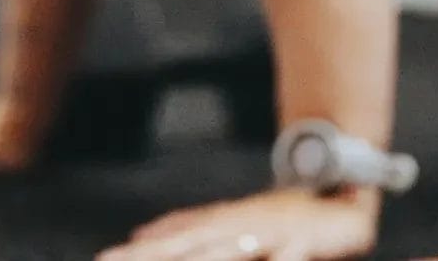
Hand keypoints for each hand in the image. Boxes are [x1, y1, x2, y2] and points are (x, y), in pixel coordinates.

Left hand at [98, 188, 377, 260]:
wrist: (335, 184)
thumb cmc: (277, 214)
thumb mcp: (228, 221)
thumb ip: (187, 227)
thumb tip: (141, 235)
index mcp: (219, 228)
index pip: (170, 245)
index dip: (136, 255)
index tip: (102, 260)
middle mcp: (237, 229)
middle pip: (188, 250)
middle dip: (151, 259)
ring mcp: (268, 234)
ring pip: (228, 254)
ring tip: (160, 260)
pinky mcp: (302, 242)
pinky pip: (285, 259)